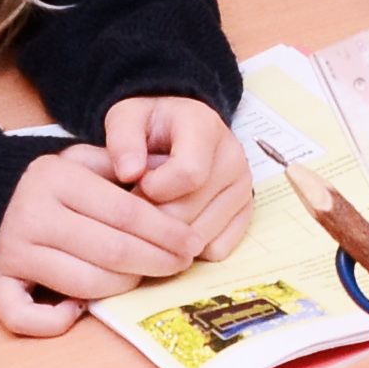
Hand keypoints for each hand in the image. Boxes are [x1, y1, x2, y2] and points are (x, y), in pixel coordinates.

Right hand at [0, 146, 210, 335]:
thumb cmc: (49, 182)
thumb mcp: (82, 159)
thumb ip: (122, 166)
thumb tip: (170, 177)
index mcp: (58, 178)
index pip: (126, 212)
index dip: (166, 232)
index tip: (192, 244)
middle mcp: (33, 215)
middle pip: (111, 250)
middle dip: (155, 262)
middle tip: (180, 265)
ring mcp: (11, 251)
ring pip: (82, 283)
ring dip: (121, 287)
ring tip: (142, 277)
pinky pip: (22, 315)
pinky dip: (52, 321)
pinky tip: (76, 310)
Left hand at [99, 93, 254, 256]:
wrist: (177, 131)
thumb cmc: (149, 127)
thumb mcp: (126, 118)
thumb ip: (123, 140)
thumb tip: (129, 173)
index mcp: (205, 128)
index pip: (189, 174)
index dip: (154, 188)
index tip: (138, 182)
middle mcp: (233, 157)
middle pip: (189, 212)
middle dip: (153, 217)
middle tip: (138, 205)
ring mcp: (243, 187)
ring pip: (201, 237)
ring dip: (169, 237)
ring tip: (156, 212)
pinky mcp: (246, 212)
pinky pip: (217, 249)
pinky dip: (191, 247)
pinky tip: (176, 226)